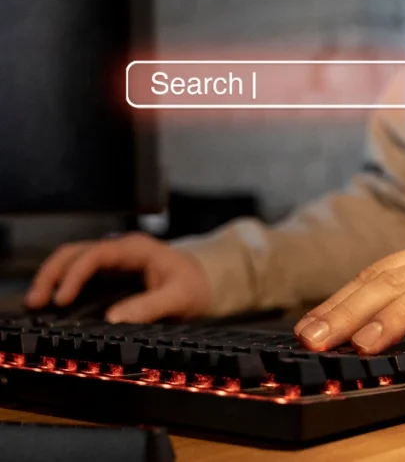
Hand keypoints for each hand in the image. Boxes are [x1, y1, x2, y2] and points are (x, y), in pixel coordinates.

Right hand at [24, 233, 211, 322]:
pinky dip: (62, 284)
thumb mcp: (180, 297)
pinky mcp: (109, 272)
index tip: (62, 300)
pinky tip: (52, 303)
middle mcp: (120, 249)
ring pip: (72, 260)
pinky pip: (78, 272)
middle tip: (36, 302)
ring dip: (51, 278)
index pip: (95, 254)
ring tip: (36, 303)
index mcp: (136, 249)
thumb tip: (114, 319)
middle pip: (74, 252)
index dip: (75, 275)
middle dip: (51, 274)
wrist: (205, 280)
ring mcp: (112, 259)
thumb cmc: (194, 285)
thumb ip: (150, 306)